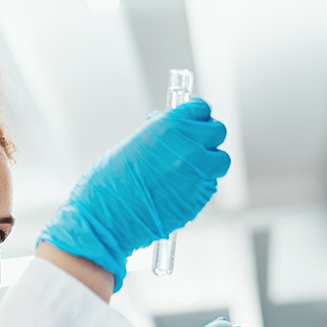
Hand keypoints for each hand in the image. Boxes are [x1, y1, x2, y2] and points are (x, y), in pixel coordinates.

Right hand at [37, 100, 229, 291]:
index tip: (193, 123)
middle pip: (218, 132)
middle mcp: (189, 147)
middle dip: (207, 138)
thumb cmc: (110, 182)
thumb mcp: (135, 144)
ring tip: (187, 172)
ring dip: (208, 164)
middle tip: (194, 146)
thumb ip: (161, 134)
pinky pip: (210, 185)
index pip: (201, 109)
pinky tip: (179, 190)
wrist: (106, 217)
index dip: (197, 117)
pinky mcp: (199, 198)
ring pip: (220, 161)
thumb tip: (174, 133)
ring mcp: (197, 174)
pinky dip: (200, 186)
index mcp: (170, 126)